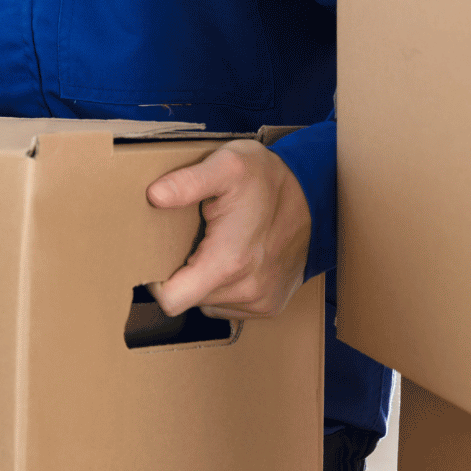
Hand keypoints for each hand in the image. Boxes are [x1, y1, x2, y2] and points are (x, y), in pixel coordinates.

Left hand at [145, 140, 310, 319]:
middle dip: (181, 274)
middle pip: (188, 300)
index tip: (154, 259)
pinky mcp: (270, 304)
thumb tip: (155, 195)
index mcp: (228, 262)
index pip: (172, 301)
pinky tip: (232, 258)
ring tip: (213, 247)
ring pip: (208, 303)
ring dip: (203, 280)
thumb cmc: (266, 178)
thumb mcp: (227, 165)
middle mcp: (246, 289)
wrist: (316, 194)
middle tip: (189, 241)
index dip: (156, 283)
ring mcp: (261, 300)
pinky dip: (224, 286)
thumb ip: (188, 181)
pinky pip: (229, 305)